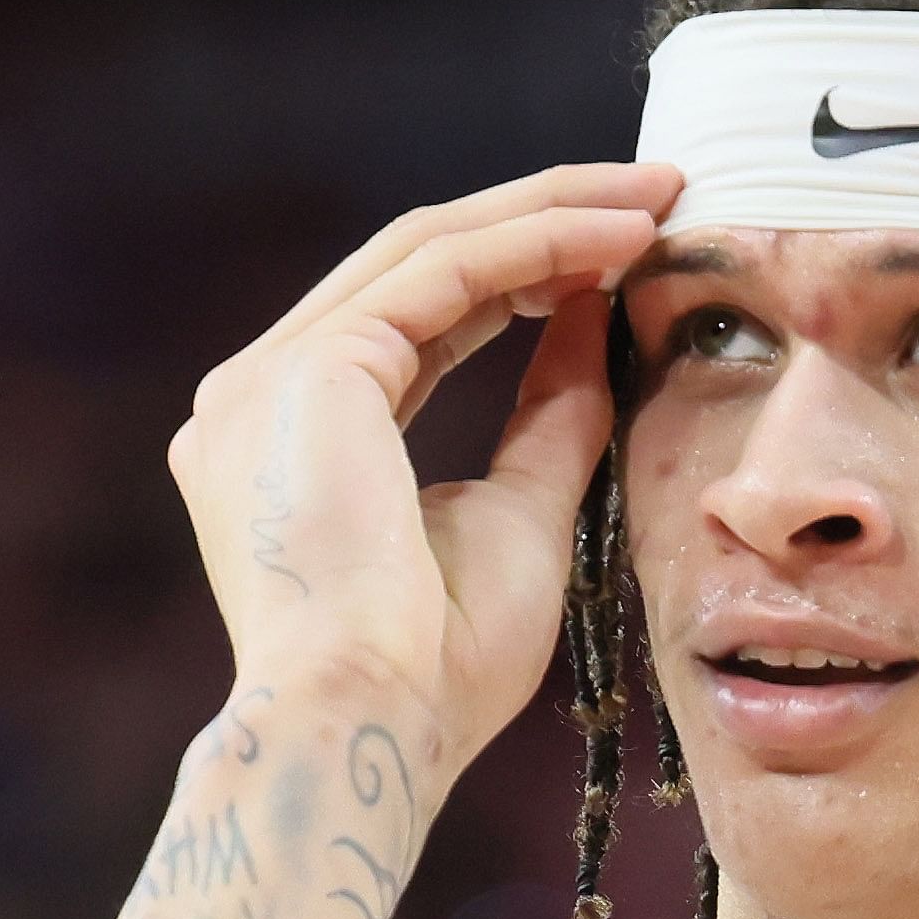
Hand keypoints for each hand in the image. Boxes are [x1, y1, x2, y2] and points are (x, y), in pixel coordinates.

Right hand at [163, 163, 675, 776]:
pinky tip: (617, 243)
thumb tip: (593, 318)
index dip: (523, 275)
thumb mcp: (518, 518)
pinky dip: (535, 246)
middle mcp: (261, 397)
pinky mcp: (307, 369)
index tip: (624, 257)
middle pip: (418, 264)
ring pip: (428, 250)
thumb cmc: (436, 667)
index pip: (418, 320)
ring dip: (551, 215)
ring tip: (657, 200)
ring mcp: (268, 378)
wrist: (371, 725)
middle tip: (657, 194)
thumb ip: (548, 415)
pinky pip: (441, 273)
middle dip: (544, 220)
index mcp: (295, 439)